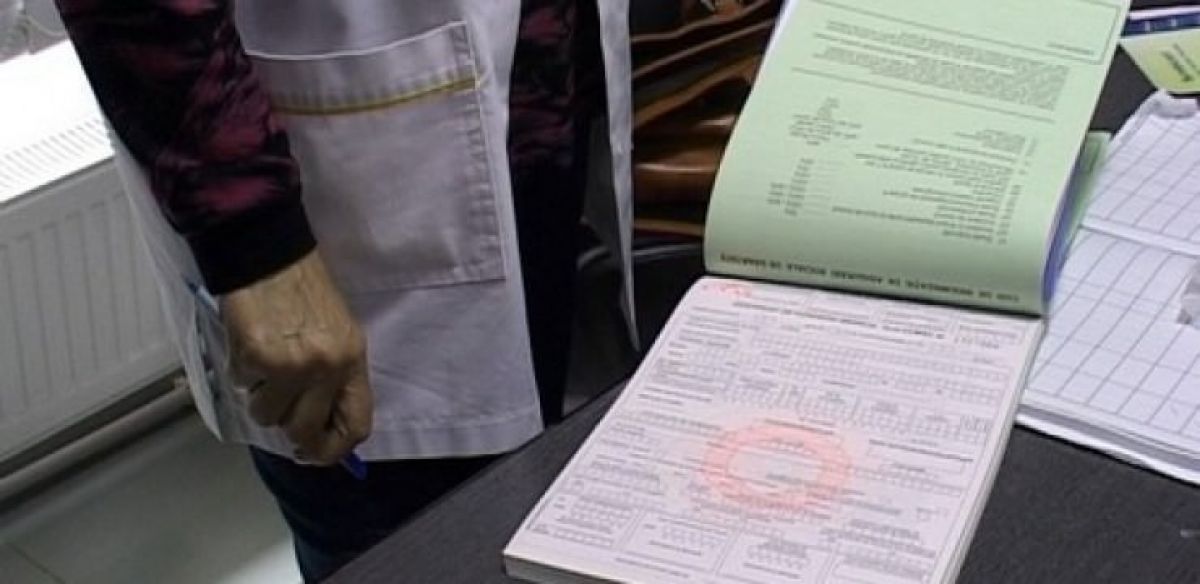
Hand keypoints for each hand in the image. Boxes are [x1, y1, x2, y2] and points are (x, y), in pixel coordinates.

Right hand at [220, 250, 371, 464]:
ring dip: (260, 396)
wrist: (270, 253)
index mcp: (352, 361)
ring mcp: (289, 365)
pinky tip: (249, 343)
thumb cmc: (306, 291)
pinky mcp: (254, 357)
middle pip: (304, 432)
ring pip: (266, 415)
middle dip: (289, 431)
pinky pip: (241, 386)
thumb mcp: (338, 334)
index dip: (334, 449)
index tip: (317, 451)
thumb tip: (324, 424)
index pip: (355, 426)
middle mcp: (324, 368)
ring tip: (264, 363)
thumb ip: (336, 379)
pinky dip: (241, 372)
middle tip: (280, 412)